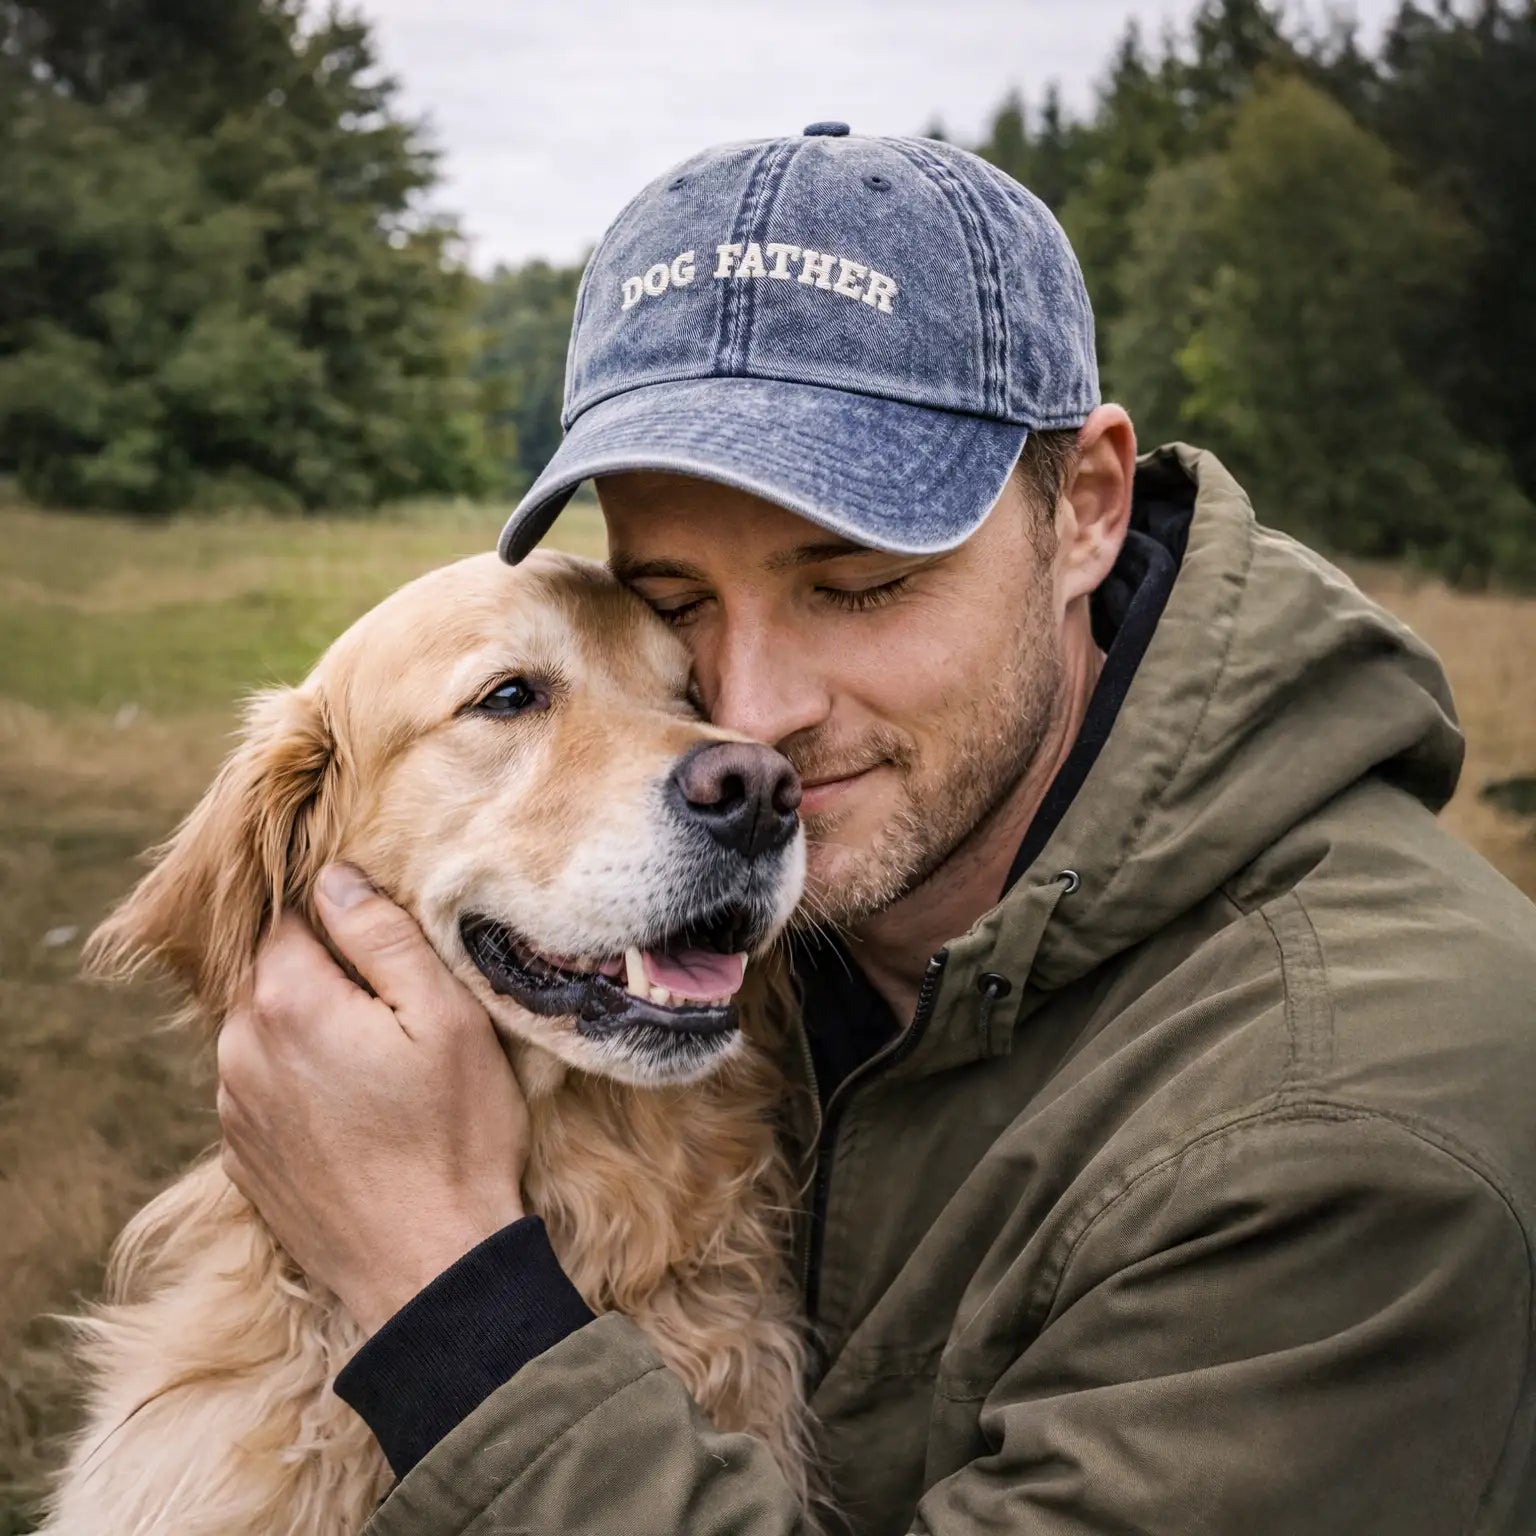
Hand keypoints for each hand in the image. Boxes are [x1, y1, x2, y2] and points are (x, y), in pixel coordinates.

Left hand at [217, 863, 528, 1333]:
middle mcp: (239, 1049)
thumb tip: (335, 878)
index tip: (387, 939)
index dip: (341, 915)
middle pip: (272, 971)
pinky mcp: (242, 1158)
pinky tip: (356, 1108)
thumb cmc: (453, 1137)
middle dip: (324, 971)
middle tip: (394, 1002)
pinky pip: (262, 1087)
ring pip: (263, 1029)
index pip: (292, 915)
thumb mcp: (446, 1017)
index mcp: (287, 1002)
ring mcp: (233, 1109)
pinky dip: (300, 1080)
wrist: (428, 1270)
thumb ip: (383, 936)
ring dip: (310, 1026)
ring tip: (380, 1059)